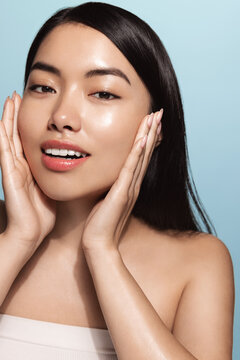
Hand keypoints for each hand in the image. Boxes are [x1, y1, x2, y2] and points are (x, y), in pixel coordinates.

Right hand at [0, 92, 55, 253]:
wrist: (31, 233)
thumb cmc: (42, 214)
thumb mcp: (51, 188)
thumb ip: (54, 175)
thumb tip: (68, 164)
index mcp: (30, 167)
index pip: (27, 139)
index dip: (27, 122)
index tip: (33, 104)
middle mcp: (19, 165)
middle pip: (16, 133)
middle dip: (16, 114)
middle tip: (17, 94)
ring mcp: (13, 169)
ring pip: (8, 137)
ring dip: (8, 118)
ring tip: (10, 99)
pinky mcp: (10, 175)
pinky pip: (5, 151)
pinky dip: (3, 135)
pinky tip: (2, 121)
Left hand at [82, 110, 162, 251]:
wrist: (98, 243)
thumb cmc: (100, 224)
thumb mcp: (106, 201)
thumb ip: (110, 189)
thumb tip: (106, 178)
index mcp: (129, 186)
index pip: (140, 158)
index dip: (146, 140)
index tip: (150, 123)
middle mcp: (133, 185)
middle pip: (145, 153)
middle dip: (152, 132)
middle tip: (158, 113)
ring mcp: (129, 189)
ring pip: (141, 157)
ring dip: (148, 136)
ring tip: (154, 118)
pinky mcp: (121, 193)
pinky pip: (130, 169)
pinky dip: (137, 153)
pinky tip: (142, 138)